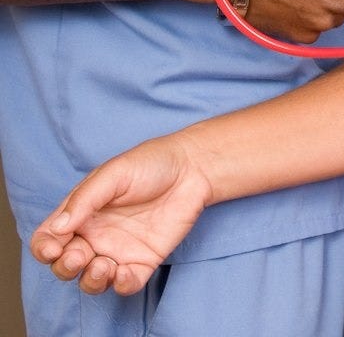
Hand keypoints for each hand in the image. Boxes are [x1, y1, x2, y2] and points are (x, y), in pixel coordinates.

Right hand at [29, 134, 210, 295]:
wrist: (193, 168)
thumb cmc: (151, 163)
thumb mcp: (115, 173)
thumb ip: (85, 199)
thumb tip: (56, 229)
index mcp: (81, 213)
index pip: (48, 239)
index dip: (44, 249)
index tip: (55, 247)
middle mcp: (96, 235)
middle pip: (65, 265)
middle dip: (65, 267)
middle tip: (80, 255)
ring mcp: (119, 250)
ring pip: (91, 281)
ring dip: (90, 281)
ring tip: (104, 266)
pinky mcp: (143, 261)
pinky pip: (125, 285)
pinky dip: (121, 286)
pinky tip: (125, 272)